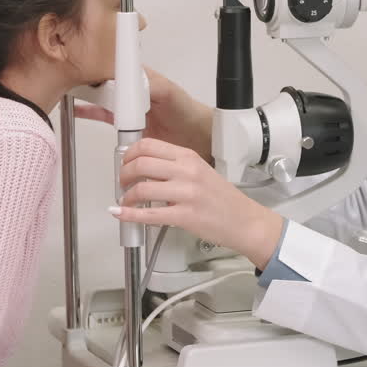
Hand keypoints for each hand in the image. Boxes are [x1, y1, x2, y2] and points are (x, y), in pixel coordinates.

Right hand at [75, 66, 213, 161]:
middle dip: (89, 78)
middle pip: (105, 81)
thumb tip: (131, 82)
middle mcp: (131, 91)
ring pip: (101, 97)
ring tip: (71, 90)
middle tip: (74, 76)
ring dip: (88, 95)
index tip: (88, 62)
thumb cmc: (186, 110)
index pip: (116, 66)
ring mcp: (127, 107)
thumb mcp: (169, 92)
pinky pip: (103, 115)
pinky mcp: (124, 124)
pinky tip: (79, 110)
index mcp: (140, 77)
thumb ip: (150, 86)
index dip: (101, 64)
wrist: (192, 136)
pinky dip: (90, 113)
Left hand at [108, 138, 283, 269]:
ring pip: (142, 188)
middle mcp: (187, 171)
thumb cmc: (223, 199)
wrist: (244, 221)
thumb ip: (175, 166)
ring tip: (126, 201)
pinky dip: (129, 215)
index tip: (125, 162)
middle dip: (124, 174)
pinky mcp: (185, 216)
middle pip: (141, 164)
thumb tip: (144, 167)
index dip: (130, 154)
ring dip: (126, 196)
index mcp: (189, 157)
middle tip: (122, 182)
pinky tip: (121, 214)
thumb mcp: (200, 171)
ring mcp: (186, 194)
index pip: (149, 145)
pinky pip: (149, 214)